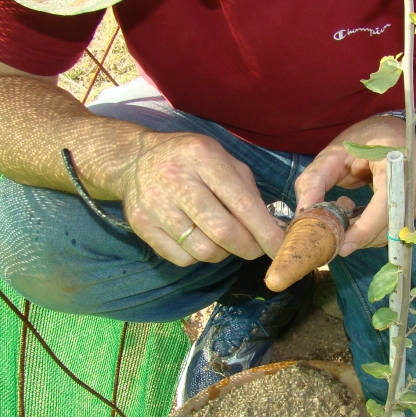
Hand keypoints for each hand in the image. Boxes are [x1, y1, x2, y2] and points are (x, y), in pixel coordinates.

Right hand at [115, 131, 283, 265]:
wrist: (135, 160)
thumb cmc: (190, 160)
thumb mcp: (222, 158)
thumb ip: (247, 190)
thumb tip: (271, 228)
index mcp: (203, 157)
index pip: (242, 203)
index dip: (266, 231)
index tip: (280, 247)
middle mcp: (176, 179)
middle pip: (223, 232)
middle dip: (248, 248)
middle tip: (256, 249)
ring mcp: (156, 204)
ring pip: (203, 251)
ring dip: (223, 253)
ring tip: (224, 239)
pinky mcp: (142, 226)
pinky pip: (182, 259)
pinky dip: (199, 256)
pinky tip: (200, 239)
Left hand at [294, 117, 415, 255]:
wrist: (396, 131)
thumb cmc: (363, 140)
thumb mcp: (333, 154)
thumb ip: (315, 180)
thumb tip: (303, 213)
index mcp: (396, 158)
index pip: (385, 204)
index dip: (365, 229)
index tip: (343, 246)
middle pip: (392, 223)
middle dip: (363, 237)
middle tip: (338, 241)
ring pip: (396, 229)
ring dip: (370, 236)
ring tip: (347, 226)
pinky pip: (399, 225)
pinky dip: (378, 230)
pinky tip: (361, 221)